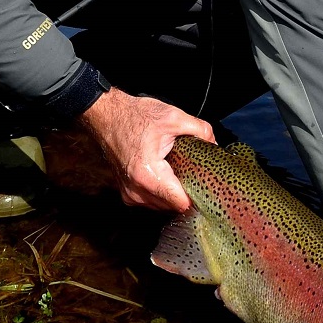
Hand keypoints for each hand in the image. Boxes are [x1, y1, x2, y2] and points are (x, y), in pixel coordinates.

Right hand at [83, 87, 212, 212]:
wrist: (107, 116)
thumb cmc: (134, 116)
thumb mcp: (173, 117)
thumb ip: (200, 130)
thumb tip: (215, 144)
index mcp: (147, 175)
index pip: (180, 203)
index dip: (196, 195)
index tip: (206, 185)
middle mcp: (136, 190)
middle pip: (172, 206)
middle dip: (185, 192)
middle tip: (193, 172)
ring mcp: (129, 194)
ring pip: (161, 206)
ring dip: (172, 193)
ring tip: (178, 171)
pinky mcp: (127, 192)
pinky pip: (150, 201)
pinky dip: (160, 192)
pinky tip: (165, 174)